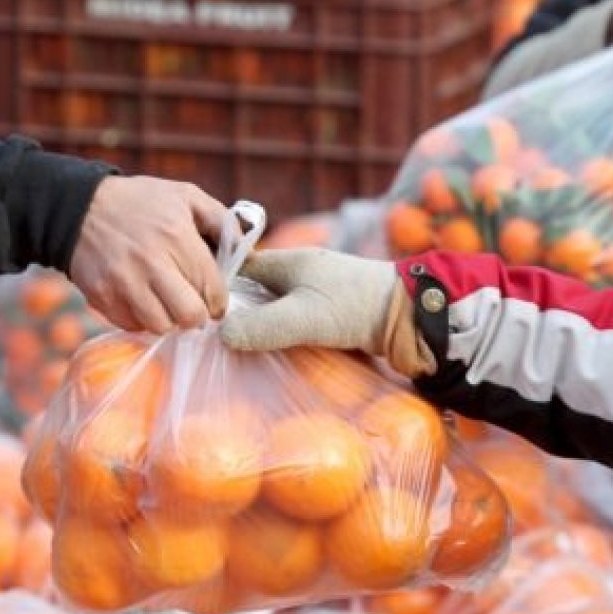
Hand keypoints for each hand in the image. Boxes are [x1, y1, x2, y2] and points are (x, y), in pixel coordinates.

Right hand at [70, 175, 227, 332]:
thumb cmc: (140, 202)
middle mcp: (150, 262)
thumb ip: (222, 220)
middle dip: (197, 316)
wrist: (77, 208)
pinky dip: (141, 319)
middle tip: (192, 306)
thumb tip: (249, 253)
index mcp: (176, 236)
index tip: (214, 301)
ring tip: (166, 303)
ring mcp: (123, 282)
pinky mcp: (102, 297)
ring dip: (168, 320)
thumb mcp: (185, 196)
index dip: (218, 302)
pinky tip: (142, 300)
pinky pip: (132, 326)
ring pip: (161, 326)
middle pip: (189, 317)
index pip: (212, 289)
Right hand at [220, 248, 433, 376]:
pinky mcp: (335, 309)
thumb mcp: (303, 318)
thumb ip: (261, 327)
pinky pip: (298, 317)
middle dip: (239, 309)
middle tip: (215, 337)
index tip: (201, 313)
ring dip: (264, 324)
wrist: (411, 315)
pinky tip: (278, 351)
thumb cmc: (356, 308)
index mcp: (290, 262)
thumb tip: (221, 336)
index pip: (240, 268)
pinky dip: (285, 331)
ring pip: (278, 304)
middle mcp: (303, 270)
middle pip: (257, 288)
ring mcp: (320, 289)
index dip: (219, 287)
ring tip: (242, 349)